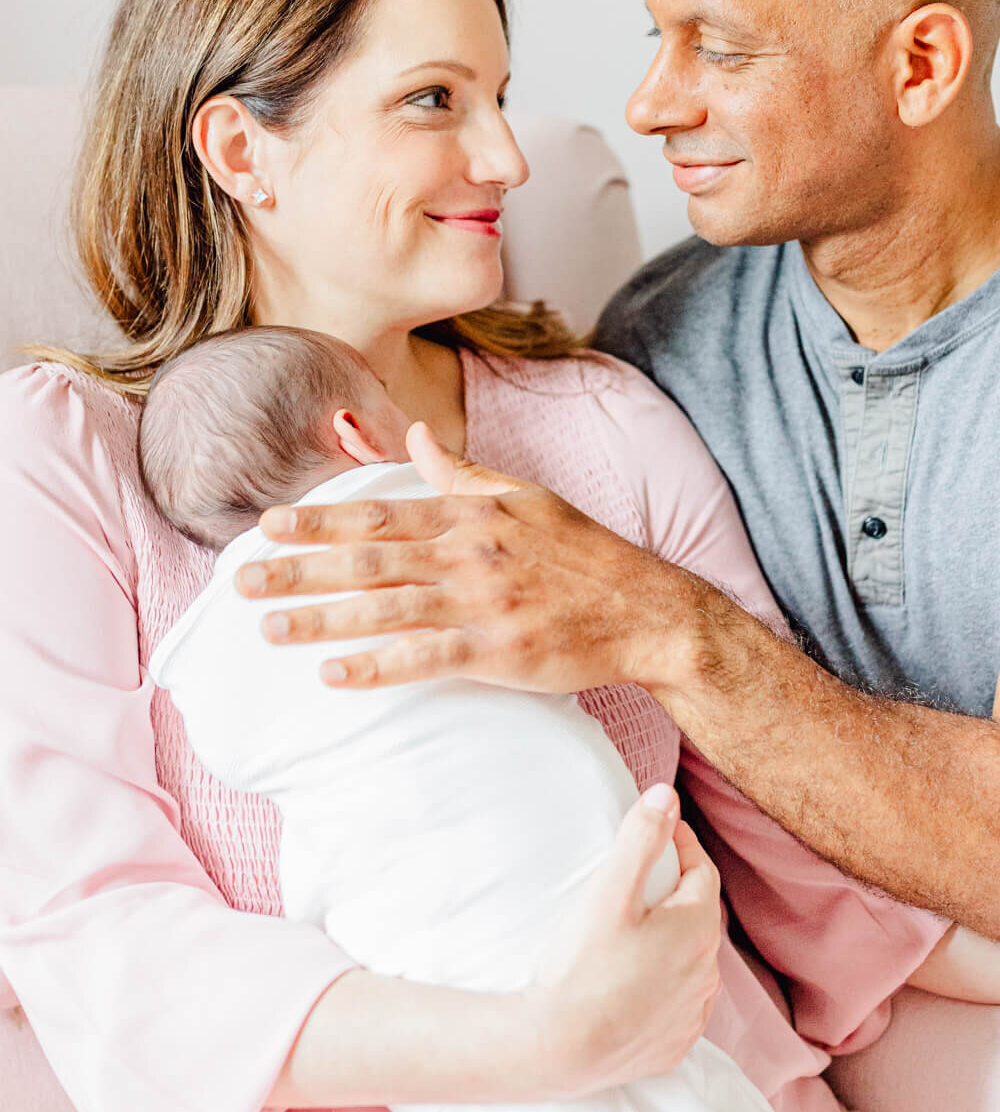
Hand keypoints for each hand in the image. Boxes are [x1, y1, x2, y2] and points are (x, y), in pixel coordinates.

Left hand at [235, 422, 703, 695]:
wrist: (646, 610)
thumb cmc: (585, 554)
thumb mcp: (526, 497)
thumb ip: (463, 473)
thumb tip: (418, 435)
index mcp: (472, 514)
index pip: (380, 515)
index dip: (319, 520)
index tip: (268, 524)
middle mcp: (469, 554)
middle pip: (367, 561)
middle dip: (298, 570)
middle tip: (241, 581)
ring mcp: (482, 604)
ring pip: (385, 610)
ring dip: (320, 619)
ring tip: (268, 629)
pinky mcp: (499, 653)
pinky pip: (424, 659)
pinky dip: (376, 667)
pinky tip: (333, 676)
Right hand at [518, 783, 723, 1096]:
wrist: (555, 1050)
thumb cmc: (581, 967)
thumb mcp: (609, 891)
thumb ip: (641, 837)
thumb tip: (667, 795)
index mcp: (698, 930)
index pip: (702, 872)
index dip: (681, 846)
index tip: (659, 830)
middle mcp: (706, 974)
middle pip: (699, 916)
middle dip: (678, 890)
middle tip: (646, 873)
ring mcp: (692, 1015)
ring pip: (693, 961)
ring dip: (675, 939)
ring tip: (641, 926)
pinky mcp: (673, 1047)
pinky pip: (680, 1005)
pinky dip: (668, 985)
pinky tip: (641, 980)